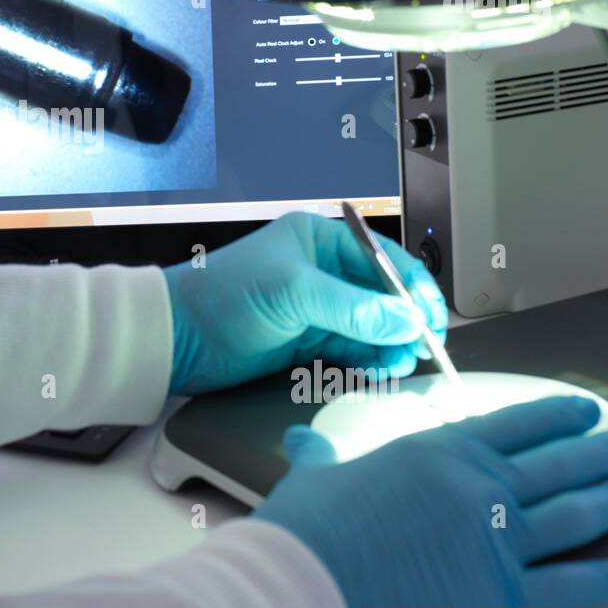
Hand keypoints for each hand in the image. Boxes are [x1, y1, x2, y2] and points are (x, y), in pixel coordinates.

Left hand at [164, 212, 446, 395]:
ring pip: (371, 325)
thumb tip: (405, 321)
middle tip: (428, 345)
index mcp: (319, 240)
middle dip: (407, 319)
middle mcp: (322, 270)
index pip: (383, 259)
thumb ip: (352, 308)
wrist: (176, 337)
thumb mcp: (292, 293)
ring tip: (405, 361)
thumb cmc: (221, 296)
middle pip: (382, 294)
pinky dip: (372, 358)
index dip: (412, 287)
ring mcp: (315, 307)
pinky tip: (385, 367)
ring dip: (393, 342)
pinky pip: (353, 348)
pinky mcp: (307, 341)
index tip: (431, 316)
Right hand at [254, 396, 607, 607]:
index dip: (556, 415)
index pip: (514, 424)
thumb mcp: (315, 479)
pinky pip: (573, 585)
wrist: (312, 582)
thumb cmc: (311, 530)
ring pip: (577, 515)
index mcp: (438, 454)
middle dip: (601, 452)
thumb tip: (300, 440)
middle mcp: (479, 489)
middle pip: (560, 464)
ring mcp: (500, 542)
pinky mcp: (507, 595)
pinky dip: (605, 576)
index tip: (584, 411)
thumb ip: (320, 458)